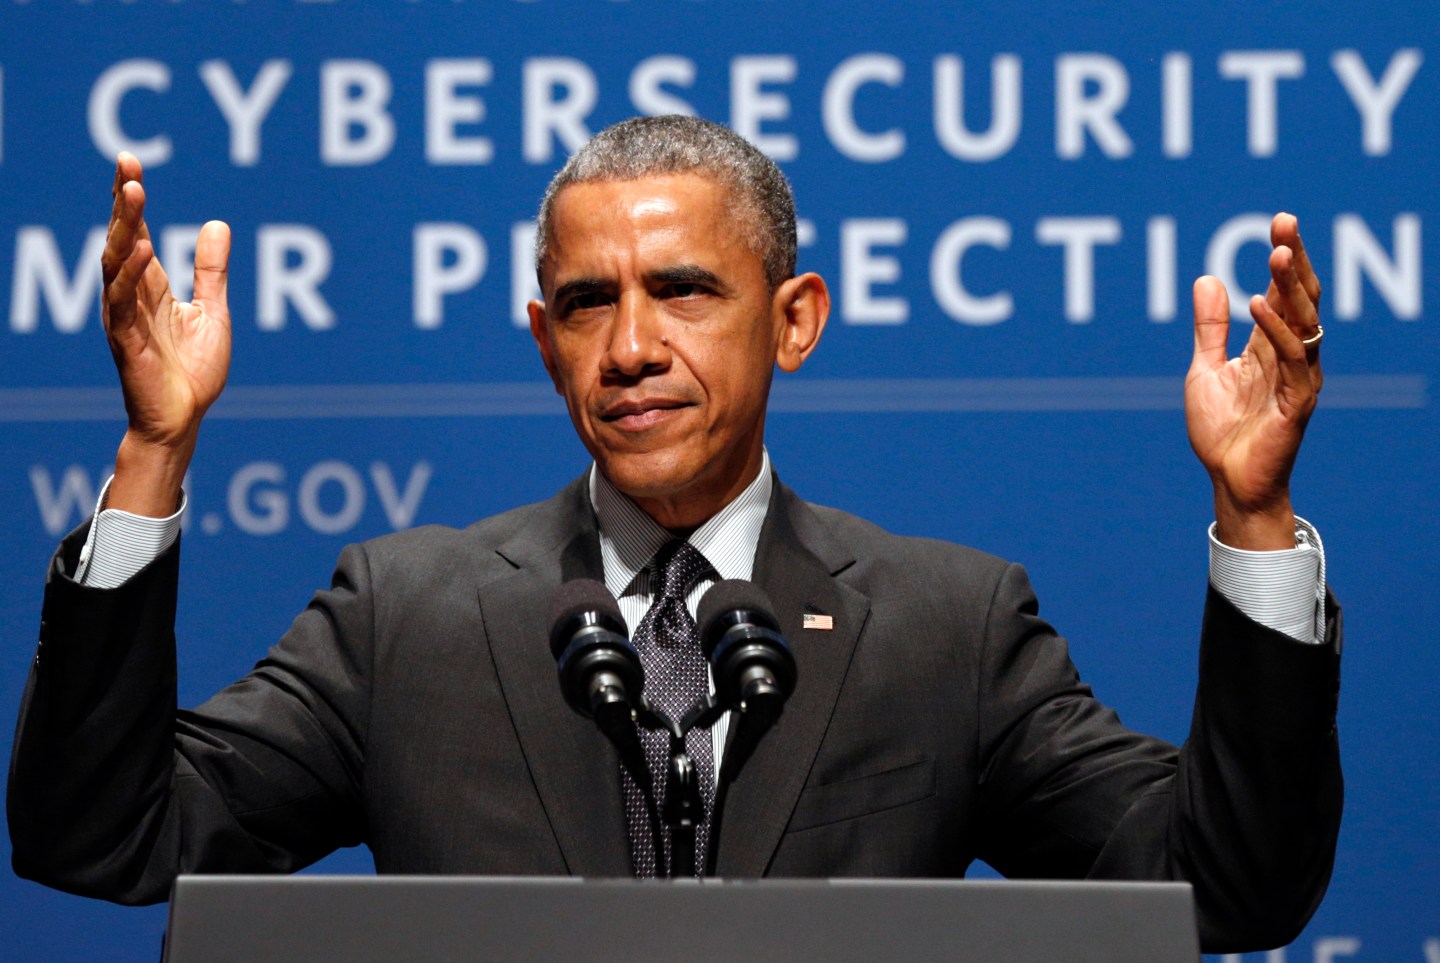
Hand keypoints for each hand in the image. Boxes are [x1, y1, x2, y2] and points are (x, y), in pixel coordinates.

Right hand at [101, 153, 231, 515]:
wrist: (183, 419)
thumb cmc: (193, 370)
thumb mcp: (213, 311)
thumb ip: (212, 270)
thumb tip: (218, 224)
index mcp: (150, 286)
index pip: (137, 232)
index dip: (131, 199)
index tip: (129, 161)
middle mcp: (131, 296)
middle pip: (122, 239)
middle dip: (123, 203)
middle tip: (127, 166)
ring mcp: (125, 318)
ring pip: (117, 264)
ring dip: (125, 228)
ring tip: (132, 193)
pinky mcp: (127, 342)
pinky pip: (124, 304)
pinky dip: (132, 276)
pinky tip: (143, 250)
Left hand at [1185, 213, 1322, 549]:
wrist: (1228, 480)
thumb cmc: (1221, 430)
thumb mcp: (1205, 369)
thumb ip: (1210, 328)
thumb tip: (1207, 278)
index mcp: (1270, 346)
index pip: (1284, 292)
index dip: (1284, 258)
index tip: (1279, 221)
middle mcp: (1291, 356)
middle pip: (1301, 299)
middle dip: (1294, 261)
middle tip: (1285, 224)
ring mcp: (1298, 379)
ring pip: (1304, 324)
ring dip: (1290, 289)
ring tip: (1277, 255)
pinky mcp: (1296, 404)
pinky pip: (1292, 360)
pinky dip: (1277, 331)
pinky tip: (1259, 306)